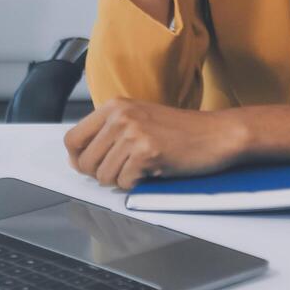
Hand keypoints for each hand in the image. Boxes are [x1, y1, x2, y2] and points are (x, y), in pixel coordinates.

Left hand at [64, 98, 246, 189]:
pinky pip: (125, 183)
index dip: (78, 159)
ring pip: (103, 176)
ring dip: (121, 180)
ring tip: (143, 168)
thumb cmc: (182, 131)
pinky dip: (137, 185)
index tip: (91, 165)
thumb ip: (110, 132)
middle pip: (85, 162)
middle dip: (102, 174)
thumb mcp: (140, 119)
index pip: (72, 139)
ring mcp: (133, 133)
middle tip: (125, 171)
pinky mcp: (146, 152)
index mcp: (115, 105)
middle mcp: (120, 116)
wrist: (217, 134)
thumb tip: (79, 158)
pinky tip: (154, 170)